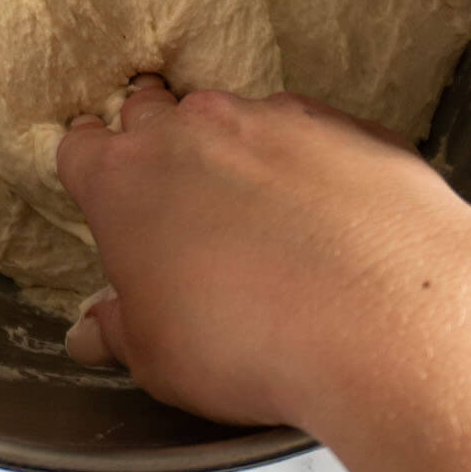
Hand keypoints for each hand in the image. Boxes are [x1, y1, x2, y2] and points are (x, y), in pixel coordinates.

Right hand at [54, 78, 470, 428]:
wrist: (388, 315)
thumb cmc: (246, 341)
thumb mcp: (160, 358)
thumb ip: (120, 331)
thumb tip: (91, 331)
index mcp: (126, 178)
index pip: (82, 148)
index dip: (94, 172)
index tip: (109, 199)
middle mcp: (193, 128)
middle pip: (153, 113)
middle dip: (158, 146)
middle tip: (181, 204)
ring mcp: (273, 118)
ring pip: (236, 121)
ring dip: (239, 155)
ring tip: (268, 220)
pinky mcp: (346, 124)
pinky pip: (311, 134)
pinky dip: (311, 166)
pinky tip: (334, 219)